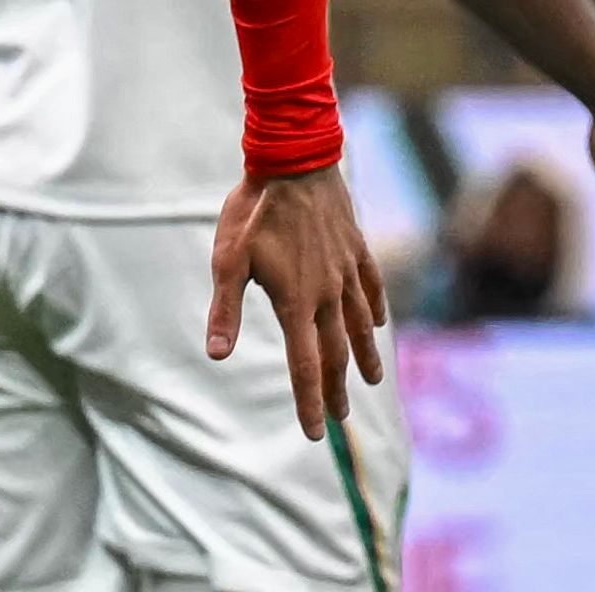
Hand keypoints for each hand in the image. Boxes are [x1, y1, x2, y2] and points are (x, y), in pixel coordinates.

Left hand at [206, 166, 385, 441]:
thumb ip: (225, 309)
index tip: (313, 433)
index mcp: (297, 302)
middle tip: (338, 418)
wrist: (295, 161)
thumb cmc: (254, 210)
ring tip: (369, 381)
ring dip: (363, 357)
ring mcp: (348, 272)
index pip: (305, 365)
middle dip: (336, 389)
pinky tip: (379, 324)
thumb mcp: (229, 259)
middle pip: (336, 353)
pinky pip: (372, 288)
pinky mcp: (357, 250)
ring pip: (361, 326)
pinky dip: (375, 311)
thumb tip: (216, 354)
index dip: (309, 401)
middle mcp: (329, 294)